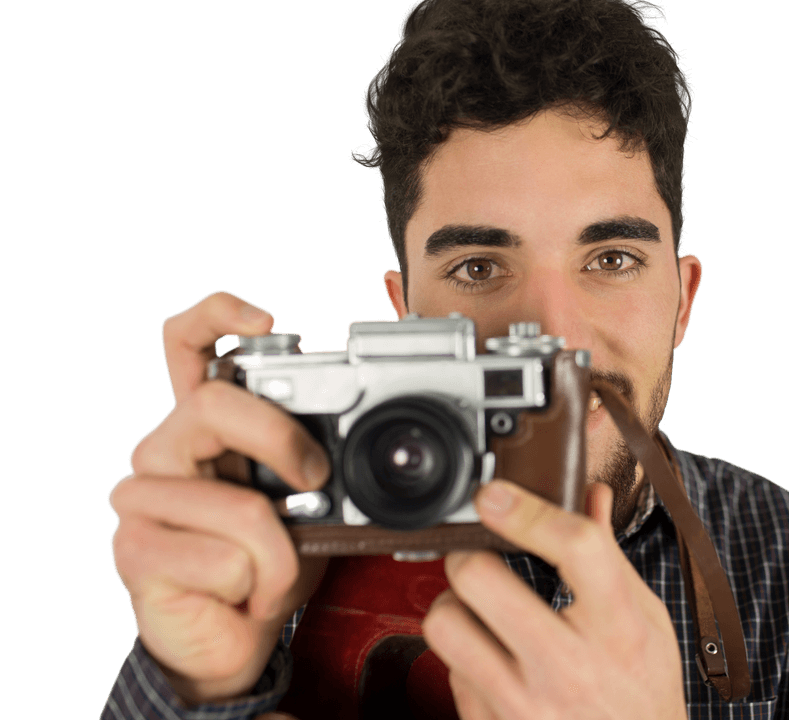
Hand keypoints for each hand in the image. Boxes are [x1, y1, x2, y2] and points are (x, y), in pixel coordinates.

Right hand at [108, 291, 330, 705]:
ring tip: (272, 573)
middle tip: (315, 478)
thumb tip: (351, 446)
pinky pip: (226, 559)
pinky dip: (259, 584)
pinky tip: (238, 593)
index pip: (186, 345)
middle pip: (213, 405)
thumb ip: (316, 464)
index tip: (267, 320)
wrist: (234, 639)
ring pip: (238, 505)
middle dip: (282, 440)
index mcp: (205, 425)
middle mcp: (166, 448)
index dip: (218, 315)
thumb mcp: (308, 505)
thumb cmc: (270, 563)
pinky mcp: (136, 548)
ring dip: (282, 553)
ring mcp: (142, 496)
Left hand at [422, 480, 687, 719]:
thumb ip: (609, 555)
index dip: (526, 510)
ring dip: (455, 606)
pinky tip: (494, 659)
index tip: (495, 494)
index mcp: (618, 628)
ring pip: (445, 623)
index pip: (574, 547)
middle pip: (479, 577)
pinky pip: (449, 673)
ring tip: (479, 609)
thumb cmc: (643, 692)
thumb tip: (591, 496)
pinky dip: (464, 658)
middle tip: (482, 556)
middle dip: (471, 554)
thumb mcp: (646, 621)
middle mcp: (568, 667)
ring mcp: (525, 705)